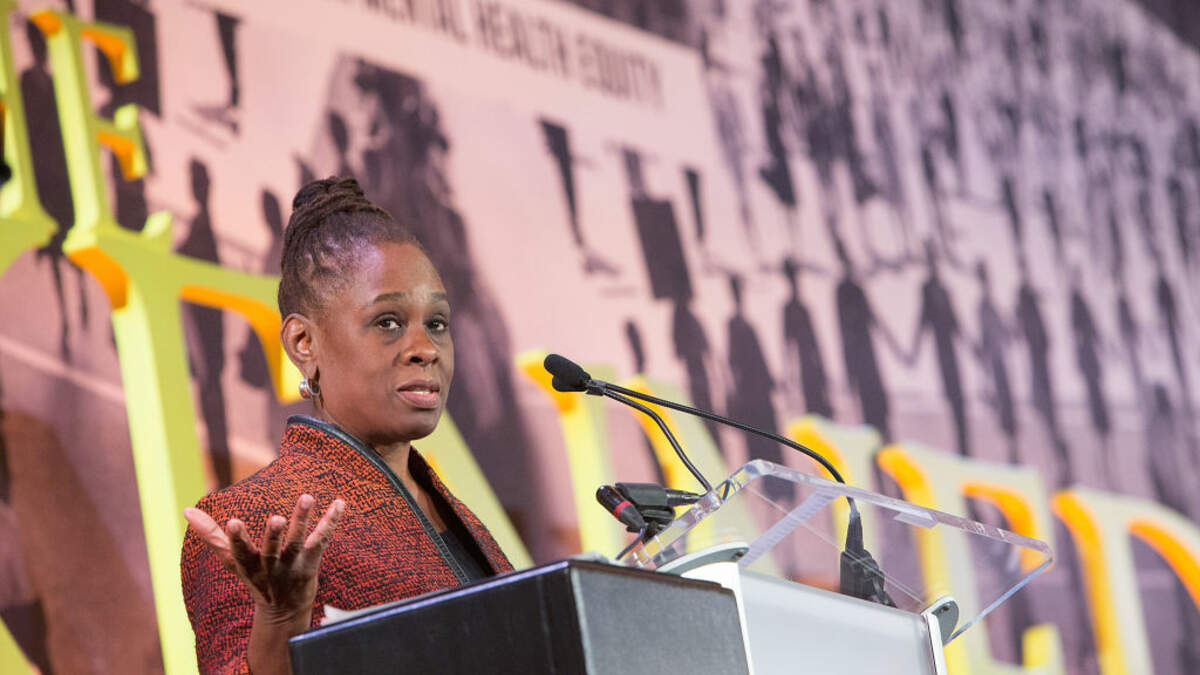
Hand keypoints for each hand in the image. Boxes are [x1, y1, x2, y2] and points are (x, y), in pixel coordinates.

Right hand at [185, 495, 344, 625]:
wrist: (283, 614)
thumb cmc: (256, 579)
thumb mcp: (232, 560)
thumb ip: (212, 535)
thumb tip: (187, 509)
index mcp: (248, 566)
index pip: (239, 552)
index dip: (236, 538)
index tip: (232, 522)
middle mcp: (270, 567)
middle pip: (271, 550)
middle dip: (273, 536)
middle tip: (276, 519)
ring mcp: (292, 567)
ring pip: (298, 542)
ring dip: (302, 520)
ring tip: (307, 498)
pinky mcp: (310, 565)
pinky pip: (321, 542)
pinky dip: (330, 522)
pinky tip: (339, 504)